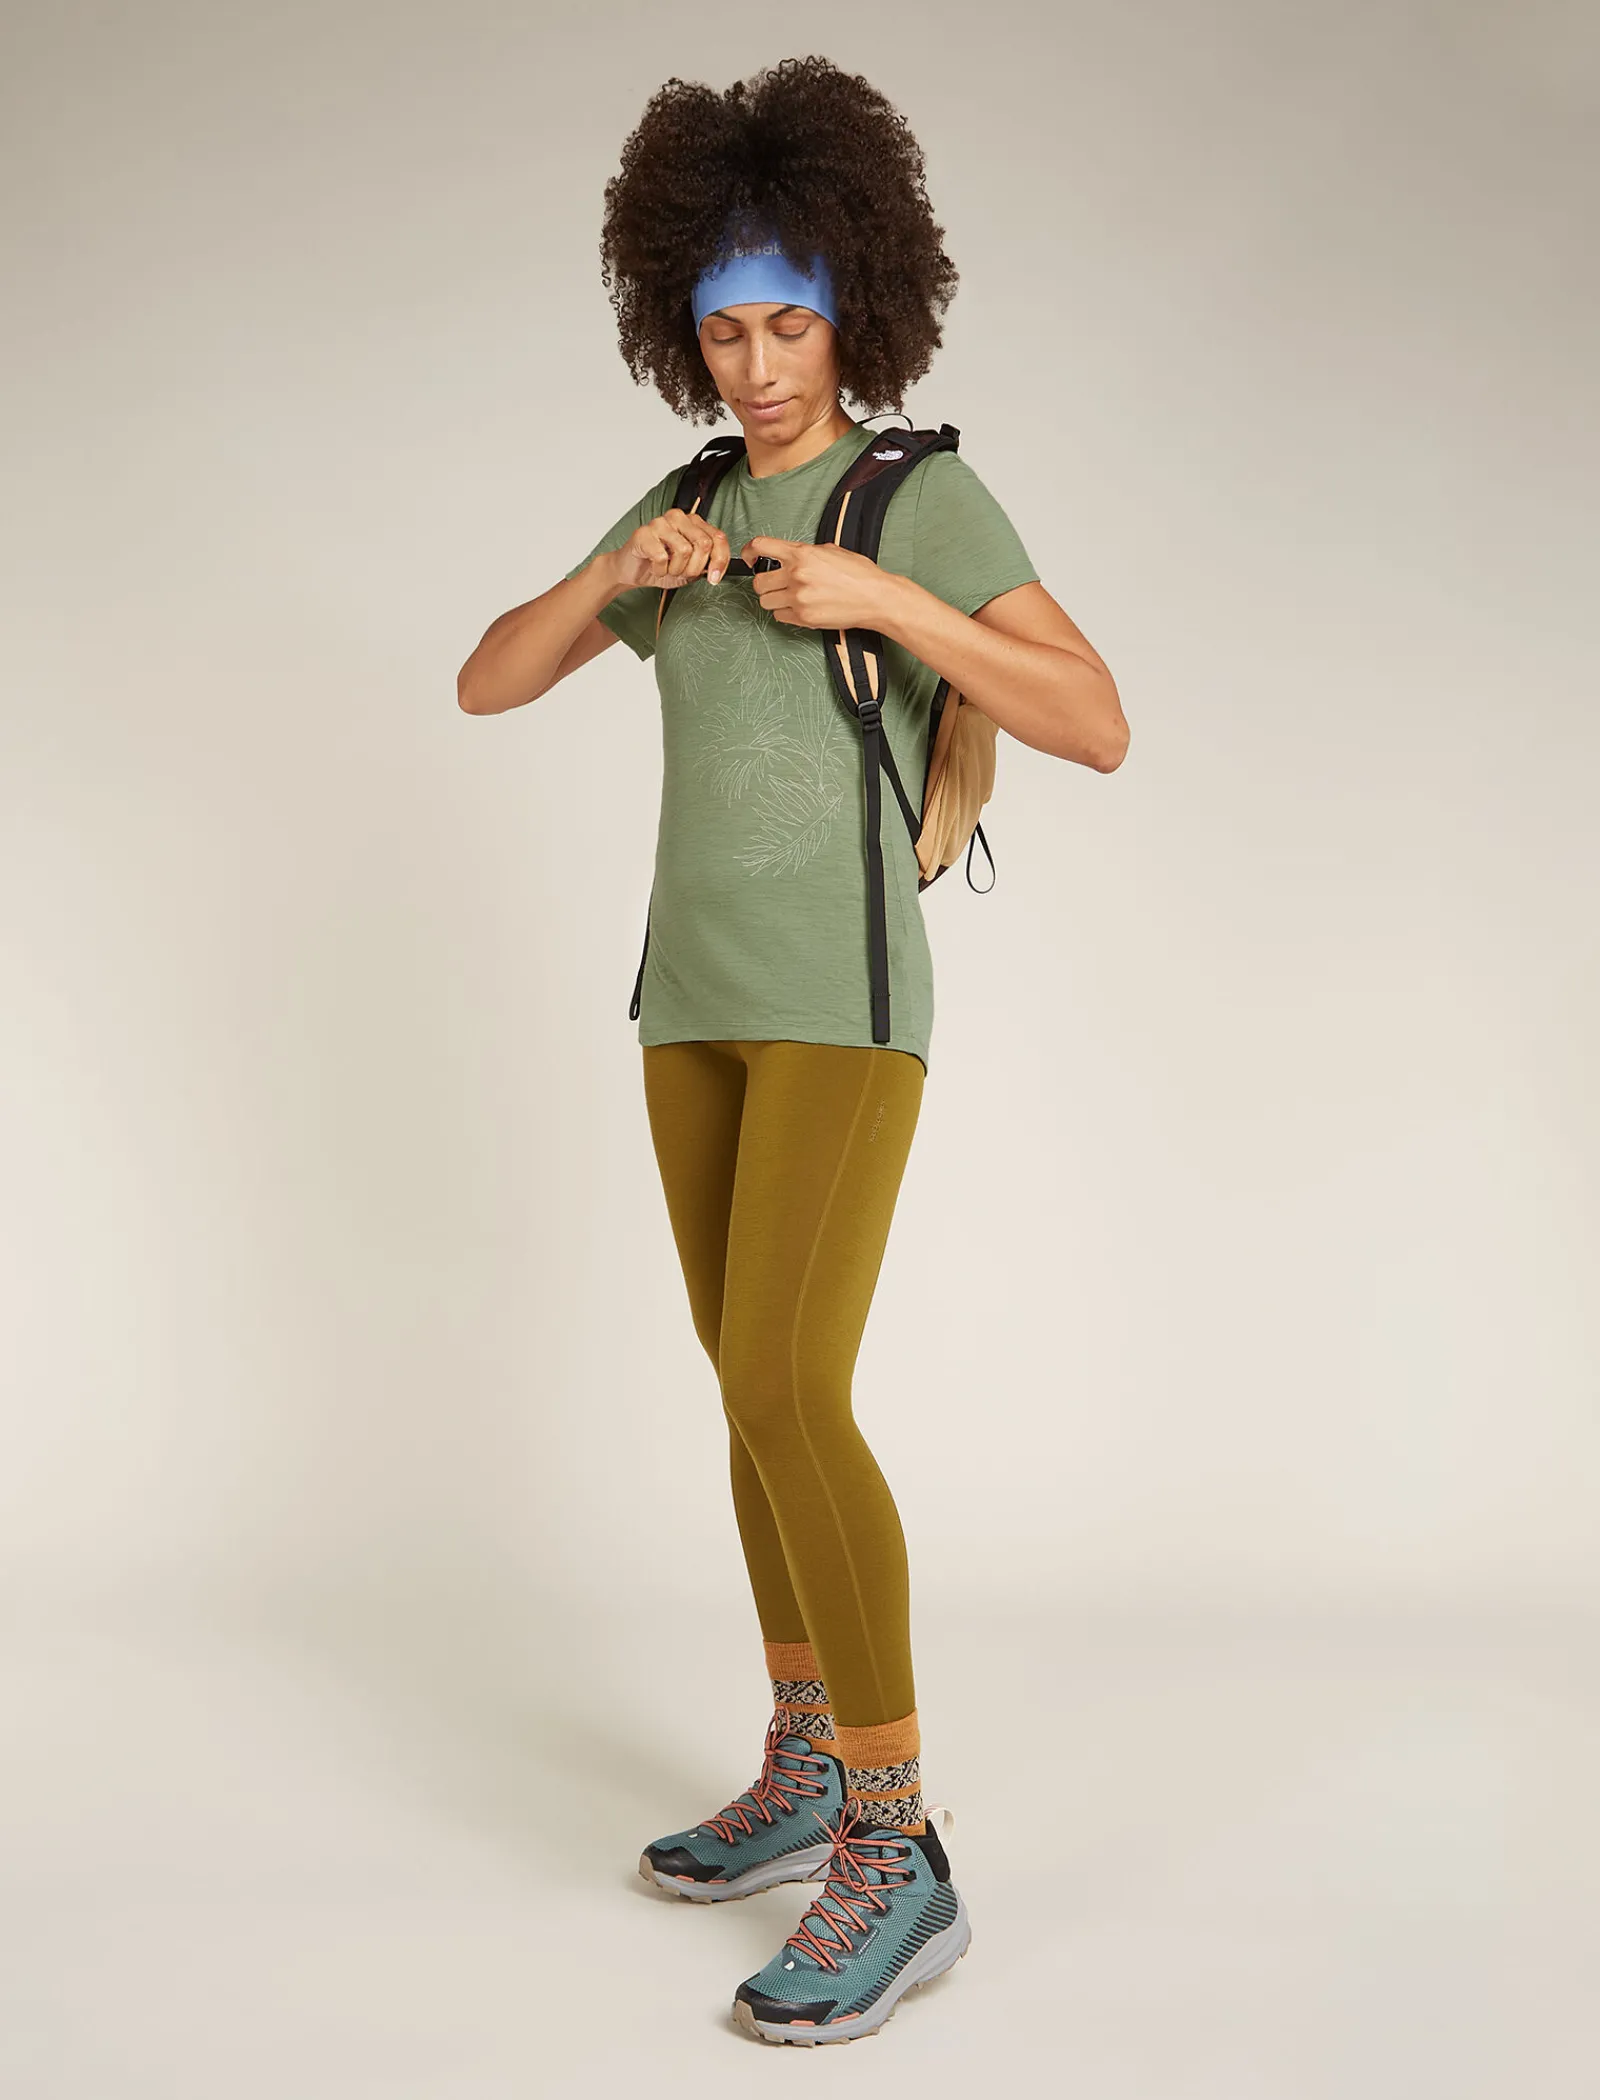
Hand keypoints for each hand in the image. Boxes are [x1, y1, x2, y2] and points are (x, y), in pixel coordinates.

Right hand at [611, 508, 730, 591]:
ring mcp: (660, 523)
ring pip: (684, 550)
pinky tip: (655, 567)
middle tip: (683, 573)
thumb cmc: (662, 566)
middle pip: (704, 544)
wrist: (632, 570)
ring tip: (667, 568)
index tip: (714, 578)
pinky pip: (662, 557)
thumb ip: (706, 564)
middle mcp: (678, 517)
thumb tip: (717, 567)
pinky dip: (660, 570)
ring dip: (676, 569)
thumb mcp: (691, 568)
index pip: (718, 537)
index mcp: (693, 522)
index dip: (720, 560)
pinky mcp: (643, 533)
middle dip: (696, 567)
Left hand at [741, 537, 896, 630]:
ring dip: (774, 599)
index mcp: (801, 554)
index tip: (749, 558)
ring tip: (789, 596)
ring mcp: (798, 598)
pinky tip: (799, 607)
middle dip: (765, 583)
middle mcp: (796, 575)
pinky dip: (785, 613)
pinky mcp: (803, 618)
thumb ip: (804, 553)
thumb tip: (788, 557)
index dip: (749, 552)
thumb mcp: (830, 550)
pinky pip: (779, 616)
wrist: (875, 597)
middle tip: (776, 583)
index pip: (760, 546)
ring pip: (765, 601)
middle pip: (758, 582)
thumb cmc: (858, 574)